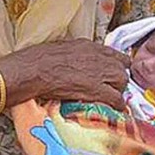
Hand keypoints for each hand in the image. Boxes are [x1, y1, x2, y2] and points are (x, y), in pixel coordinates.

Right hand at [0, 38, 130, 109]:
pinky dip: (115, 105)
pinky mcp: (96, 89)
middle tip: (109, 87)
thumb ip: (76, 54)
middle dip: (118, 79)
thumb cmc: (37, 59)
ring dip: (117, 91)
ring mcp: (99, 73)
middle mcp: (97, 56)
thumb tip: (78, 62)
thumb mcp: (60, 49)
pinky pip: (117, 99)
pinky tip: (110, 108)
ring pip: (122, 82)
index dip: (115, 65)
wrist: (32, 70)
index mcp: (87, 46)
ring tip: (109, 98)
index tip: (110, 73)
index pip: (115, 54)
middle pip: (122, 68)